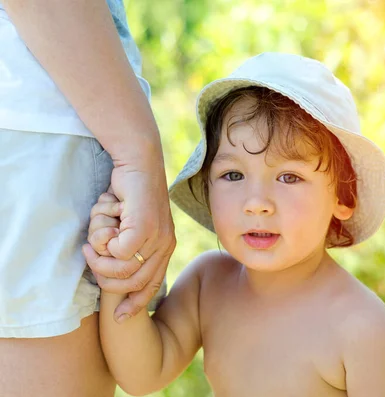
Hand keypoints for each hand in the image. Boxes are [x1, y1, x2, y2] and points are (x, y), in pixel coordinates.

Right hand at [83, 157, 175, 322]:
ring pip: (123, 268)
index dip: (135, 303)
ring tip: (93, 242)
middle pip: (134, 282)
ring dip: (101, 259)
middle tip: (91, 258)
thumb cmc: (130, 195)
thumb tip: (116, 271)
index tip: (118, 317)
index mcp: (166, 247)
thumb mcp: (131, 225)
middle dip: (106, 277)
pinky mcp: (145, 226)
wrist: (139, 164)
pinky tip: (103, 226)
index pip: (152, 284)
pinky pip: (119, 250)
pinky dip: (104, 241)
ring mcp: (157, 236)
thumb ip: (127, 247)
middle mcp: (166, 244)